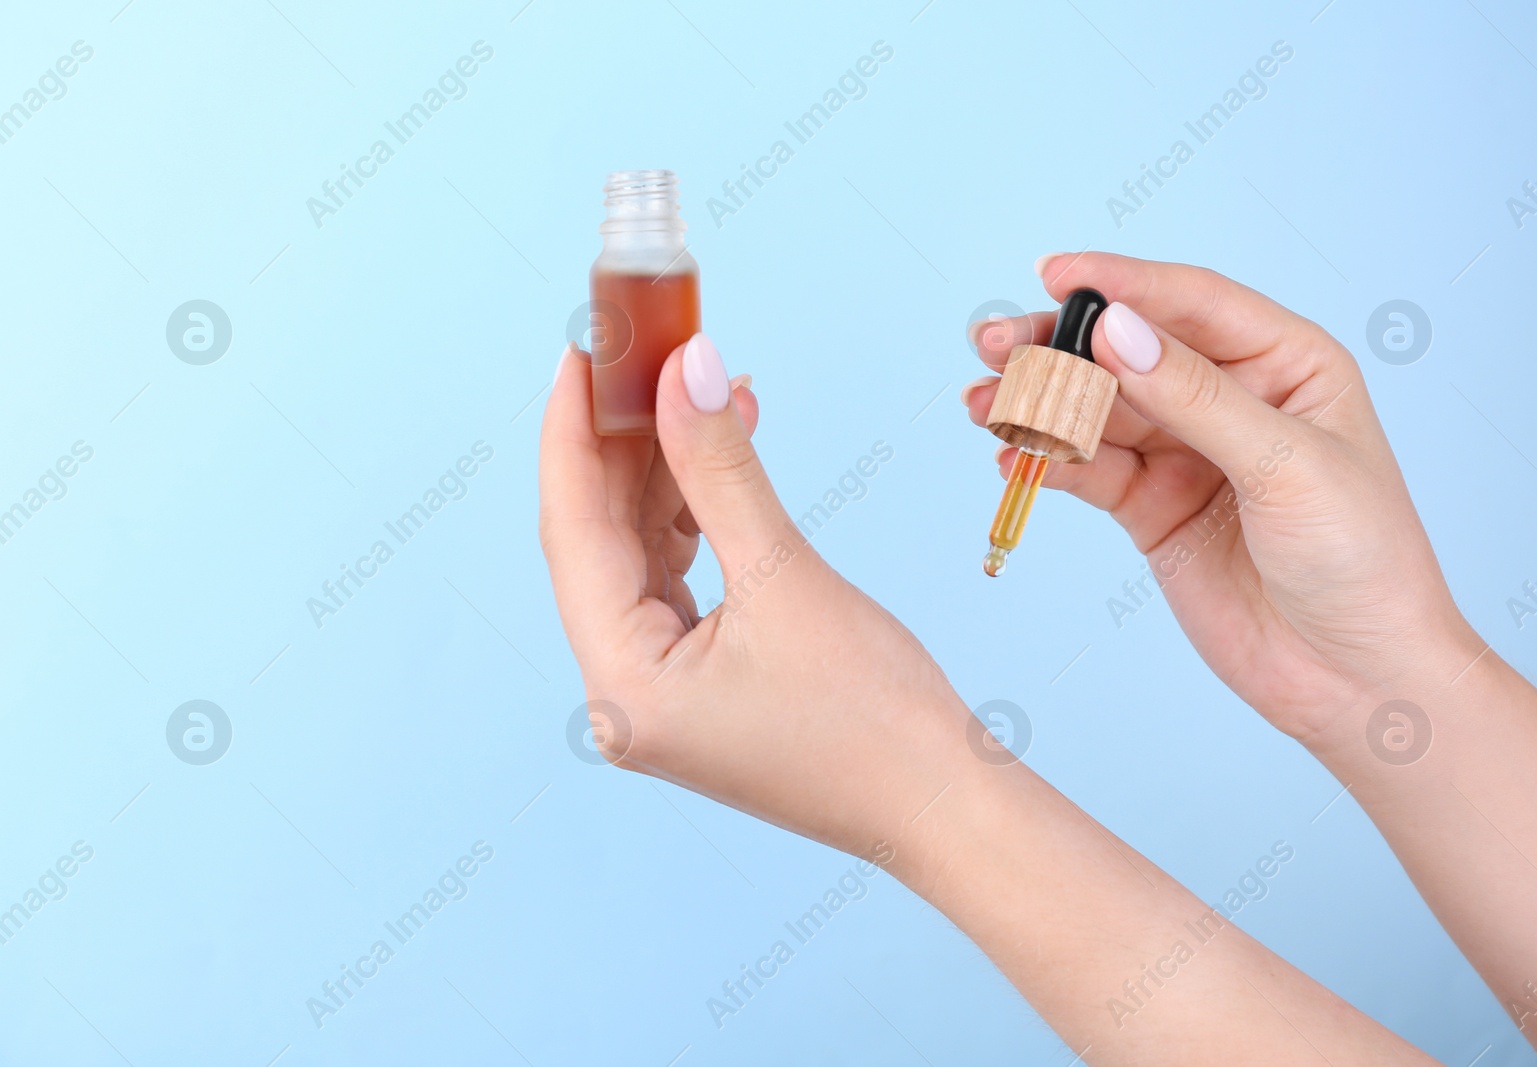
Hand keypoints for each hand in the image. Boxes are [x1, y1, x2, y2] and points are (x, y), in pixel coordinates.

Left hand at [539, 335, 974, 862]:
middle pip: (600, 539)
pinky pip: (676, 578)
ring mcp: (658, 691)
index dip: (573, 431)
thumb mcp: (786, 574)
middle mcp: (622, 694)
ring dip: (666, 472)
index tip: (582, 350)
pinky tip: (719, 455)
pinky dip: (695, 515)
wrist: (941, 803)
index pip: (573, 531)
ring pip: (638, 553)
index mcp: (622, 685)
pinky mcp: (697, 682)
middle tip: (643, 354)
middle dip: (625, 442)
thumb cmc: (875, 719)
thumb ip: (721, 467)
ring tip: (696, 390)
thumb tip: (685, 370)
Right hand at [962, 252, 1480, 743]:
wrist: (1357, 678)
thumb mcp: (1286, 465)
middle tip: (996, 342)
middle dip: (1060, 345)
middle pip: (1129, 352)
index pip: (1192, 303)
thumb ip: (1196, 398)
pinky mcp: (1152, 509)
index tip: (1055, 275)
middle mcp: (1231, 399)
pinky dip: (1048, 465)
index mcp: (1286, 363)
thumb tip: (1117, 331)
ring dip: (1040, 405)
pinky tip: (1011, 459)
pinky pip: (1089, 472)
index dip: (1121, 283)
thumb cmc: (1362, 559)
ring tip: (985, 402)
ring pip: (1098, 411)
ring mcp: (1186, 455)